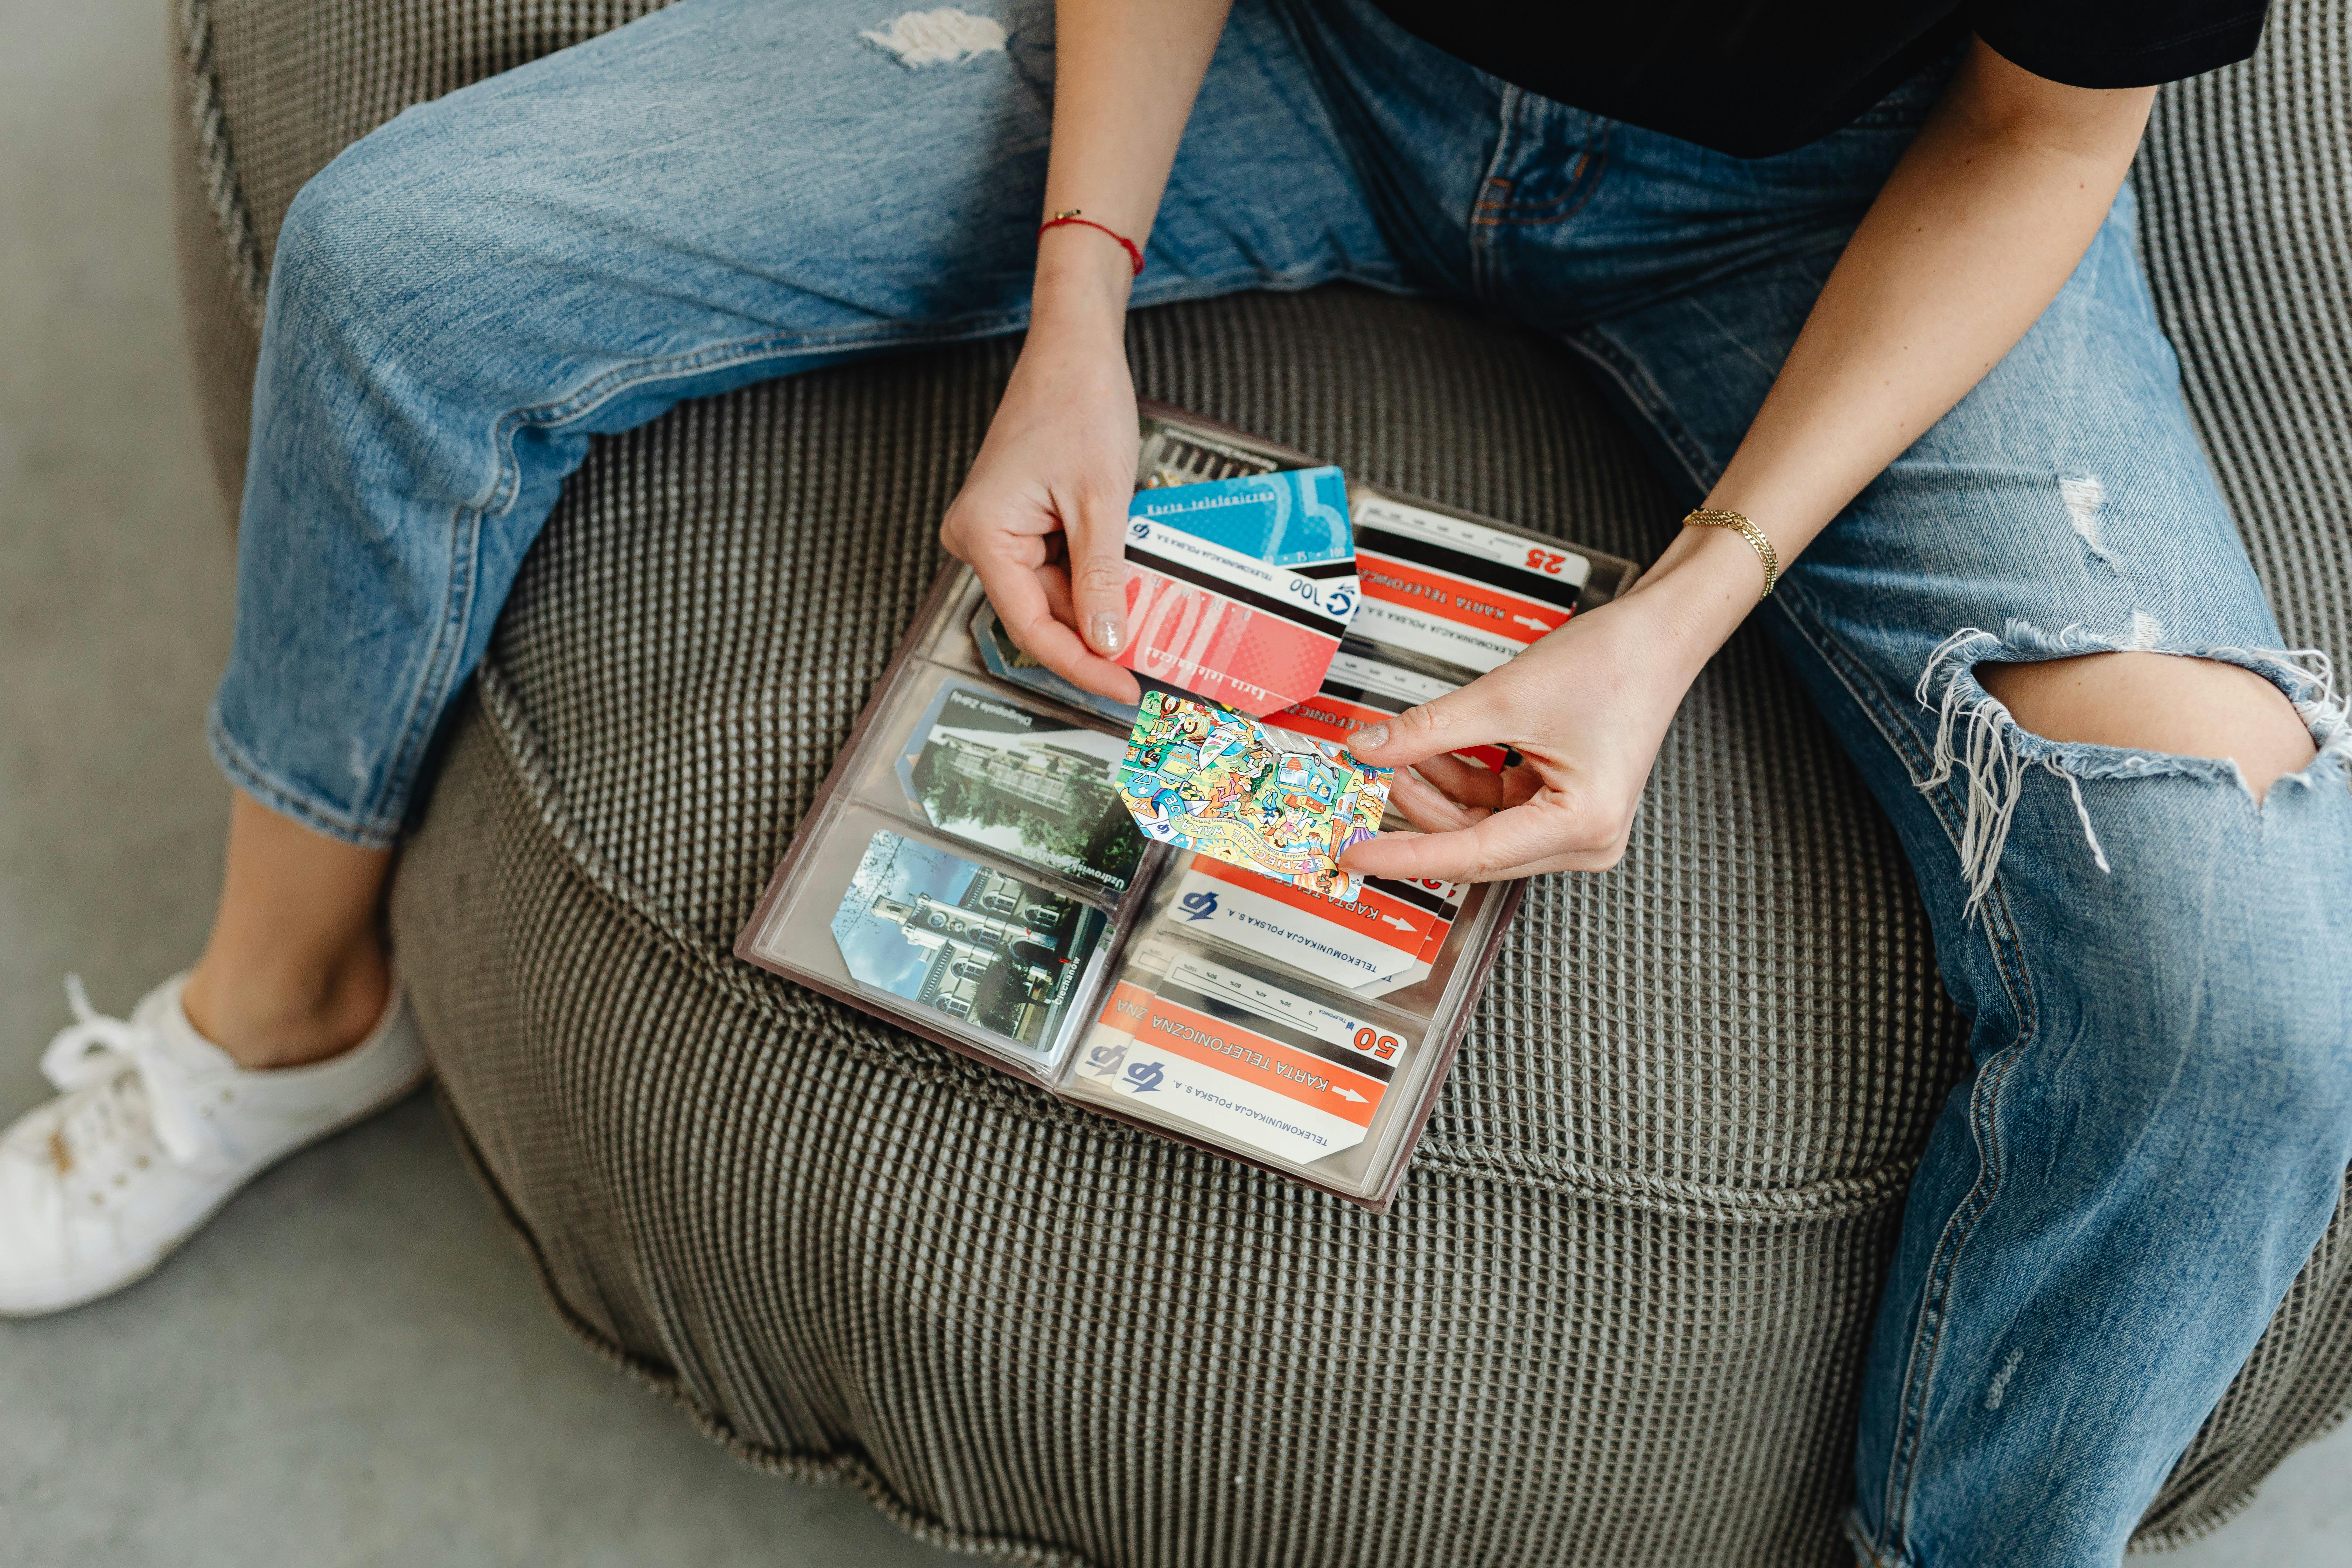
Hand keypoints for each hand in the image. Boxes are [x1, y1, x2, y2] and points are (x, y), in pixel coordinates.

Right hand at [939, 254, 1143, 705]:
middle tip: (1151, 661)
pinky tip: (1130, 579)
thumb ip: (1103, 580)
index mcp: (984, 534)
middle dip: (1097, 636)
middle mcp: (979, 537)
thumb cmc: (1077, 402)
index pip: (1031, 628)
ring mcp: (998, 531)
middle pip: (1042, 615)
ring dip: (1101, 605)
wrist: (1073, 350)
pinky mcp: (1020, 524)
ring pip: (1055, 595)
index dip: (1081, 666)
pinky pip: (1058, 568)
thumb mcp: (1102, 502)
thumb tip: (1110, 644)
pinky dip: (1096, 578)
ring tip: (1150, 610)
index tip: (1122, 688)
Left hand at [1340, 530, 1756, 881]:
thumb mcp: (1505, 697)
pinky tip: (1429, 754)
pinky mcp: (1563, 807)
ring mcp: (1575, 826)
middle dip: (1416, 812)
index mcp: (1582, 823)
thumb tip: (1371, 748)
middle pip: (1474, 846)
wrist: (1657, 638)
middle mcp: (1584, 839)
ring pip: (1479, 828)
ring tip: (1395, 755)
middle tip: (1365, 786)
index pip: (1470, 854)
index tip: (1356, 853)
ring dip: (1434, 793)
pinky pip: (1495, 807)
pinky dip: (1459, 782)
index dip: (1403, 854)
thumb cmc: (1616, 665)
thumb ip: (1429, 729)